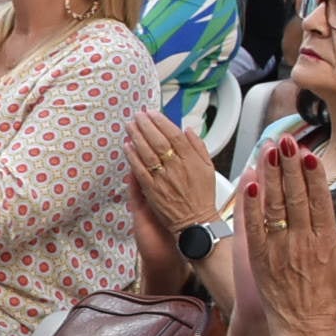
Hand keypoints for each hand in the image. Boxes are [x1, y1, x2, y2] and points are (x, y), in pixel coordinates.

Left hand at [123, 108, 221, 231]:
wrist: (196, 222)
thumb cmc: (202, 195)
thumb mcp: (208, 168)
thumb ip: (198, 147)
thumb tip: (187, 129)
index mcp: (191, 161)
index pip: (174, 135)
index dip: (161, 122)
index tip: (152, 113)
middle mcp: (177, 168)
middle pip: (158, 141)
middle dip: (146, 126)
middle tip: (137, 116)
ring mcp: (163, 179)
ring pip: (147, 153)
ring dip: (137, 137)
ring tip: (130, 126)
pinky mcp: (152, 190)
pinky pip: (140, 170)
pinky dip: (132, 157)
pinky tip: (127, 146)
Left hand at [239, 137, 335, 335]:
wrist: (302, 325)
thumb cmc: (328, 296)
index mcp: (326, 243)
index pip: (320, 203)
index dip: (314, 177)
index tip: (310, 154)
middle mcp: (302, 243)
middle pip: (296, 199)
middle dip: (291, 168)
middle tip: (286, 141)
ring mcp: (279, 249)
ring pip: (274, 207)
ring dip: (271, 177)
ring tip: (269, 152)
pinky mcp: (259, 257)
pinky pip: (254, 227)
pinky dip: (251, 206)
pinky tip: (249, 183)